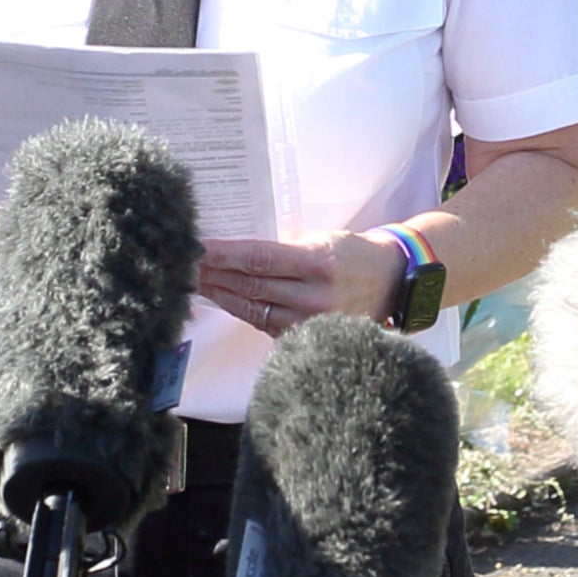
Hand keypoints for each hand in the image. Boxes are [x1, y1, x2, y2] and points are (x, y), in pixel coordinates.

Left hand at [196, 232, 404, 337]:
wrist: (393, 282)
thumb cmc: (354, 254)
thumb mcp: (322, 239)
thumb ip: (282, 248)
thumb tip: (234, 251)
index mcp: (318, 262)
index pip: (258, 258)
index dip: (223, 255)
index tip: (196, 248)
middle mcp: (314, 296)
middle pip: (250, 285)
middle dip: (213, 275)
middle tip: (185, 263)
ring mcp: (312, 322)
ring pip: (253, 309)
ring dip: (221, 295)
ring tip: (196, 282)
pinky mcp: (309, 337)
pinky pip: (266, 325)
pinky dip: (242, 311)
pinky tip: (224, 299)